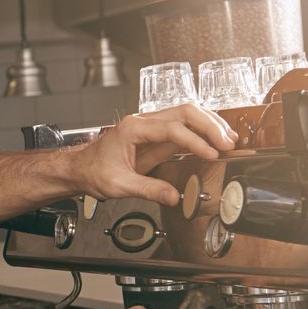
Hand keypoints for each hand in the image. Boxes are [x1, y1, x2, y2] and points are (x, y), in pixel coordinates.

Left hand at [78, 105, 234, 206]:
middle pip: (184, 112)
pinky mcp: (155, 135)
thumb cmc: (93, 171)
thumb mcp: (118, 185)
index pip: (172, 129)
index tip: (211, 154)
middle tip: (227, 142)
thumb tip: (174, 196)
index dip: (195, 142)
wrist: (79, 168)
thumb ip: (148, 190)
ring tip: (227, 139)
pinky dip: (201, 132)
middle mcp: (143, 121)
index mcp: (133, 129)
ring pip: (186, 114)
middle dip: (209, 125)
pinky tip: (214, 140)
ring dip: (209, 124)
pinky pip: (183, 127)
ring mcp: (150, 126)